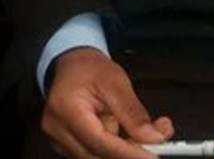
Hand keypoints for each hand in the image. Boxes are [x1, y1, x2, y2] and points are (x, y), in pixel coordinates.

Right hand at [42, 48, 173, 158]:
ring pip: (97, 157)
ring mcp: (59, 140)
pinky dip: (113, 149)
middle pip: (98, 155)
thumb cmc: (89, 69)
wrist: (71, 65)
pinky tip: (124, 135)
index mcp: (66, 109)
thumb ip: (134, 113)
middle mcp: (57, 129)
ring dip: (122, 150)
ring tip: (140, 132)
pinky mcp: (65, 146)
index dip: (128, 153)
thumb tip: (153, 138)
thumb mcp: (116, 82)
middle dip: (129, 152)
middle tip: (156, 141)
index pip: (99, 142)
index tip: (153, 155)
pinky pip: (94, 154)